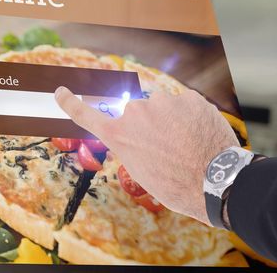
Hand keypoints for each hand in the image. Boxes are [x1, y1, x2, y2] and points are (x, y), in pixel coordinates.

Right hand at [54, 87, 239, 225]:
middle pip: (138, 113)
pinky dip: (192, 117)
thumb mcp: (142, 170)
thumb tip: (142, 133)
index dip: (71, 102)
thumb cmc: (176, 185)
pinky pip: (186, 105)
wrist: (214, 182)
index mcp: (119, 135)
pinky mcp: (189, 97)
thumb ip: (134, 145)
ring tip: (187, 145)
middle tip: (167, 149)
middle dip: (149, 125)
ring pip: (164, 107)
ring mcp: (163, 102)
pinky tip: (200, 136)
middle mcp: (135, 113)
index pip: (86, 115)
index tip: (61, 91)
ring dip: (172, 120)